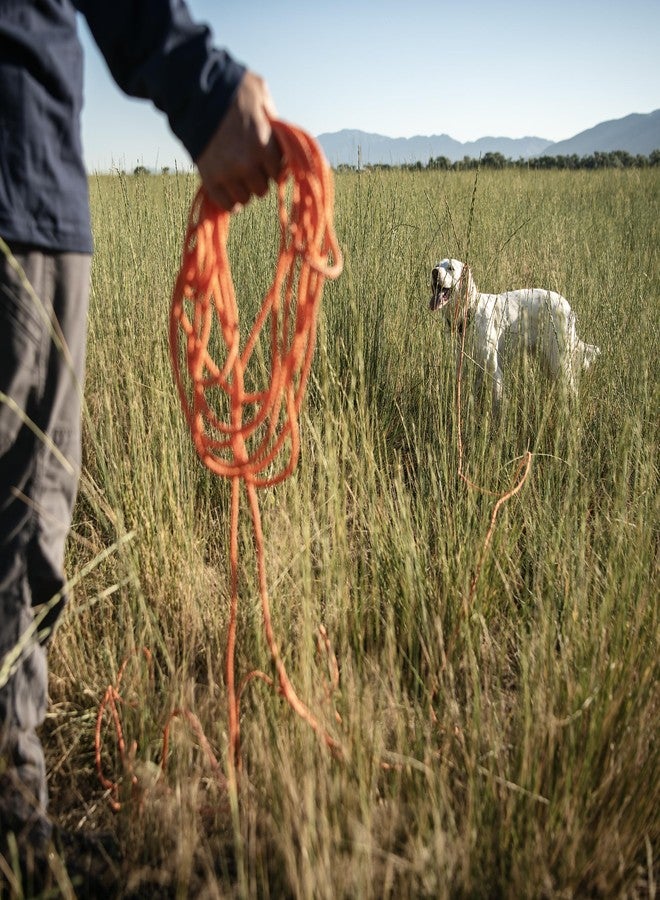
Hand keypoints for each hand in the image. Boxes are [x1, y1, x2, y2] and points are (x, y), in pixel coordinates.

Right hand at [195, 70, 282, 211]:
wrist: (193, 92)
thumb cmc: (230, 89)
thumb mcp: (260, 94)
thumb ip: (274, 117)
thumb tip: (282, 134)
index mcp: (264, 145)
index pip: (278, 172)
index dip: (272, 165)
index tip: (264, 159)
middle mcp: (247, 163)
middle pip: (262, 188)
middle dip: (258, 177)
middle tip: (249, 165)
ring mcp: (227, 174)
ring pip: (245, 198)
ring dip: (243, 189)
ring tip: (237, 175)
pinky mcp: (209, 179)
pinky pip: (226, 205)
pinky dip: (229, 201)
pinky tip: (229, 190)